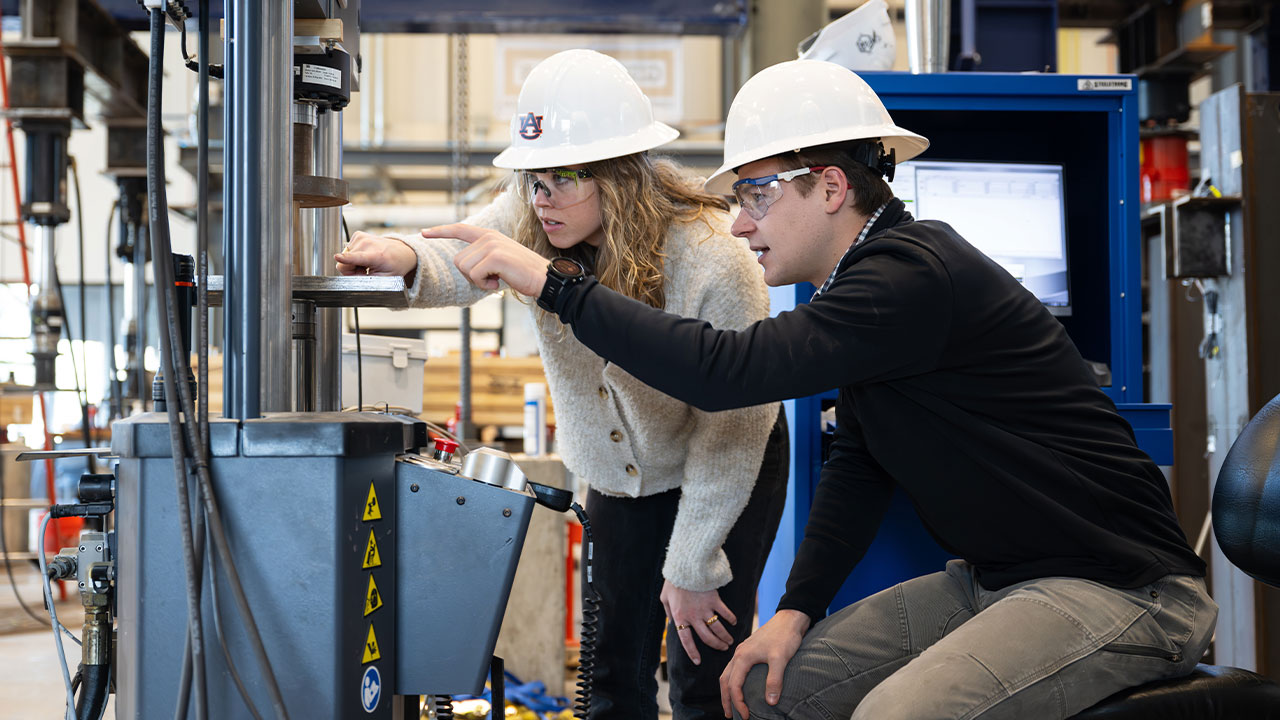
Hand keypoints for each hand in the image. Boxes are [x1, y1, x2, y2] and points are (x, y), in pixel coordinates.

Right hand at [334, 231, 417, 282]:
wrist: (402, 252)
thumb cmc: (394, 266)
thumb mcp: (383, 280)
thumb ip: (364, 281)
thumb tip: (347, 277)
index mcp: (376, 256)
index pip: (357, 257)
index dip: (345, 258)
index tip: (337, 257)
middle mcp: (368, 244)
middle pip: (344, 263)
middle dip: (352, 271)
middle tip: (366, 271)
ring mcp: (362, 237)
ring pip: (343, 257)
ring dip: (353, 264)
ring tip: (367, 264)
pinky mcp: (358, 235)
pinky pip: (347, 251)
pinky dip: (354, 256)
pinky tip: (365, 257)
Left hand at [425, 223, 548, 295]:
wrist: (544, 278)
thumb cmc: (523, 273)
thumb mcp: (500, 260)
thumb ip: (483, 256)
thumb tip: (463, 264)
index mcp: (490, 236)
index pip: (461, 229)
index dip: (441, 231)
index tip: (424, 233)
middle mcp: (488, 237)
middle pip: (459, 260)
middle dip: (471, 275)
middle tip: (492, 278)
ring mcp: (492, 246)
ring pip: (465, 269)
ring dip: (478, 281)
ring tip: (497, 279)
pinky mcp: (495, 257)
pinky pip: (475, 275)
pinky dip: (484, 285)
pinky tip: (499, 284)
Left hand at [661, 580, 736, 665]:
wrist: (685, 566)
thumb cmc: (674, 582)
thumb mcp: (665, 598)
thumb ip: (668, 612)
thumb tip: (671, 623)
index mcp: (680, 617)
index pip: (686, 640)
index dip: (692, 652)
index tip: (698, 662)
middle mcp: (693, 616)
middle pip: (707, 637)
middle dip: (716, 645)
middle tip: (723, 649)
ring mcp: (705, 609)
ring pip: (717, 629)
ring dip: (725, 637)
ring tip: (730, 641)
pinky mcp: (714, 600)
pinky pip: (725, 613)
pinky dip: (730, 618)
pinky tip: (734, 622)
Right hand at [719, 609, 809, 718]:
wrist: (790, 619)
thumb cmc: (785, 636)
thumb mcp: (781, 659)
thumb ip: (774, 680)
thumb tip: (771, 702)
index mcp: (743, 657)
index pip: (734, 686)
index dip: (738, 703)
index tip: (746, 716)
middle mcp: (739, 654)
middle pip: (725, 680)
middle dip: (726, 700)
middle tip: (729, 715)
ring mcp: (743, 651)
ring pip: (728, 674)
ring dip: (728, 690)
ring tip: (732, 704)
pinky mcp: (749, 650)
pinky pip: (735, 668)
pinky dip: (734, 680)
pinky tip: (741, 686)